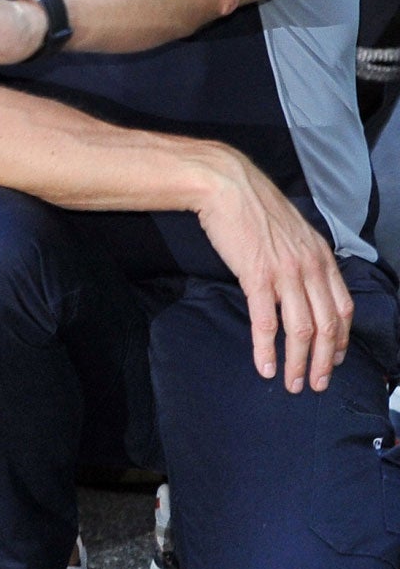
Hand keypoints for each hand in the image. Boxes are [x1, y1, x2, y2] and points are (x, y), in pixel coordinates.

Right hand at [192, 146, 352, 392]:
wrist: (225, 184)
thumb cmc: (253, 205)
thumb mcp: (292, 230)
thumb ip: (302, 256)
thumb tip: (299, 281)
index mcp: (321, 256)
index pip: (343, 307)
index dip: (341, 339)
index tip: (332, 359)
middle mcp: (310, 267)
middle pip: (327, 325)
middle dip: (322, 362)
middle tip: (315, 385)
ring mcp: (285, 273)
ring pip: (301, 329)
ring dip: (297, 362)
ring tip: (291, 384)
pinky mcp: (256, 276)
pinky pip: (266, 321)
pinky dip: (266, 348)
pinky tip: (264, 366)